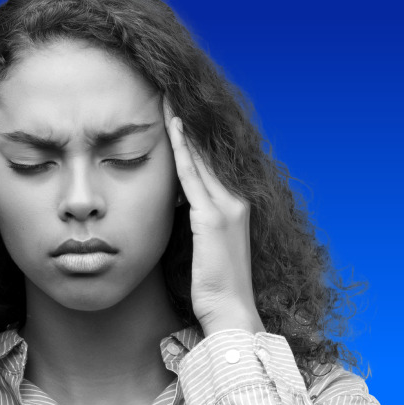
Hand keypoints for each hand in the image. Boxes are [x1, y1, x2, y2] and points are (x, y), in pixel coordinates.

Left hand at [162, 96, 264, 334]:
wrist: (230, 310)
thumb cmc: (214, 284)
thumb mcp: (205, 244)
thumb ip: (195, 218)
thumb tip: (177, 201)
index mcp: (236, 206)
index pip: (212, 162)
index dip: (194, 136)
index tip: (177, 112)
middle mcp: (236, 201)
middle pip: (208, 152)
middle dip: (188, 123)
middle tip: (170, 94)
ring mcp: (227, 208)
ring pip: (201, 158)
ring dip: (183, 129)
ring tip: (167, 102)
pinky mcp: (212, 219)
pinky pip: (193, 178)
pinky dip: (183, 152)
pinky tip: (173, 130)